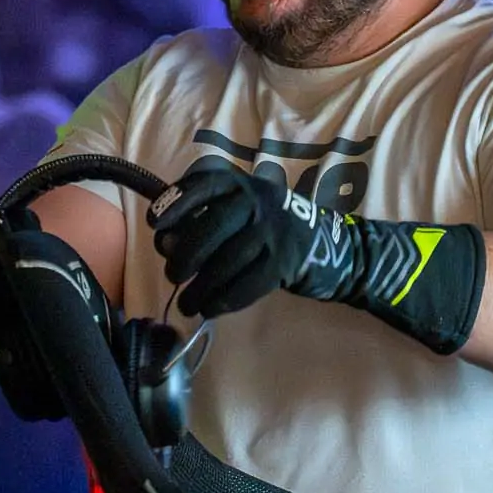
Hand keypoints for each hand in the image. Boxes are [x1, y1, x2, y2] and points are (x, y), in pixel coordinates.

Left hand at [148, 165, 485, 354]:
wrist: (335, 247)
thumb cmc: (273, 230)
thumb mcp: (246, 211)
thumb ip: (210, 216)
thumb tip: (166, 241)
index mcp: (244, 183)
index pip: (201, 185)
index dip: (175, 204)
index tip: (156, 225)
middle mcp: (259, 200)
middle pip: (208, 228)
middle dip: (185, 256)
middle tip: (174, 276)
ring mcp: (275, 230)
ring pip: (225, 262)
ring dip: (200, 288)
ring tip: (186, 303)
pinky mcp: (286, 260)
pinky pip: (246, 284)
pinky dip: (222, 300)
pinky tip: (209, 309)